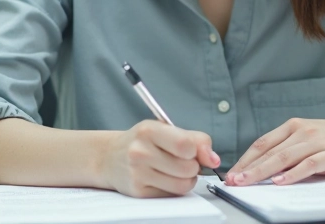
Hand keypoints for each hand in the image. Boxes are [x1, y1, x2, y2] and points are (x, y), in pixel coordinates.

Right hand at [102, 120, 219, 197]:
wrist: (109, 157)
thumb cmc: (143, 141)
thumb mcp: (165, 130)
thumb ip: (195, 140)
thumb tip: (215, 160)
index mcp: (148, 130)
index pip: (185, 145)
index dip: (198, 151)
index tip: (195, 152)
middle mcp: (140, 152)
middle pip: (188, 168)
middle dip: (193, 166)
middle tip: (183, 160)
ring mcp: (137, 173)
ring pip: (183, 184)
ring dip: (187, 179)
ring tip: (177, 170)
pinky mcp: (138, 192)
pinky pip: (172, 194)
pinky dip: (175, 188)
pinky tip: (165, 178)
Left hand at [226, 117, 324, 186]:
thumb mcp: (308, 137)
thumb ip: (289, 148)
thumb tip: (263, 168)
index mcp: (293, 126)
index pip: (262, 143)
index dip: (245, 159)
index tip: (232, 173)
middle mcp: (302, 131)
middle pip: (270, 151)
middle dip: (248, 168)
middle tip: (233, 181)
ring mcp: (317, 141)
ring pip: (284, 157)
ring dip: (263, 171)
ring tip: (248, 182)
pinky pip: (309, 164)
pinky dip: (293, 174)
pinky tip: (280, 181)